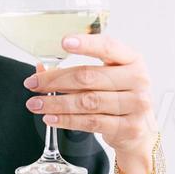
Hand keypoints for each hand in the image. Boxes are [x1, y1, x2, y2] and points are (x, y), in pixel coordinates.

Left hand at [23, 32, 158, 165]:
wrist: (141, 131)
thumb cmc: (121, 97)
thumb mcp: (108, 77)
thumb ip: (80, 70)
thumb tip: (41, 68)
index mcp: (132, 60)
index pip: (108, 47)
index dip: (86, 44)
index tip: (64, 43)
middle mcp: (137, 80)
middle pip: (88, 77)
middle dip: (55, 80)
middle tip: (33, 83)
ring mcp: (136, 105)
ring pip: (86, 102)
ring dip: (56, 102)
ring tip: (36, 103)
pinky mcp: (129, 127)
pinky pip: (91, 122)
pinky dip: (66, 120)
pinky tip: (51, 118)